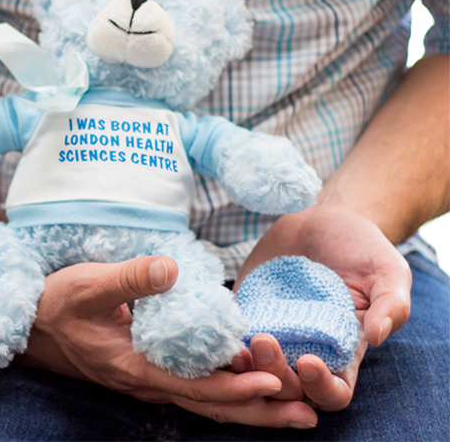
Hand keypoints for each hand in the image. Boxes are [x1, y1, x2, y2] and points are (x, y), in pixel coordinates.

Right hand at [19, 256, 319, 427]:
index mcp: (136, 366)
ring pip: (207, 399)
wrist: (35, 327)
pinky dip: (228, 388)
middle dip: (258, 410)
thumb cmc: (60, 305)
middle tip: (307, 413)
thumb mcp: (88, 285)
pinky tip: (251, 383)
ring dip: (249, 405)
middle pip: (211, 404)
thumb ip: (129, 278)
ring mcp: (151, 378)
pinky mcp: (152, 368)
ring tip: (293, 406)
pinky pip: (196, 385)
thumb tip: (172, 270)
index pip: (194, 385)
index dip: (235, 387)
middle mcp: (149, 381)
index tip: (274, 382)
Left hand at [234, 203, 411, 411]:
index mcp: (343, 350)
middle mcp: (305, 348)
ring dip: (244, 368)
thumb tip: (376, 337)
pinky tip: (218, 329)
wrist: (323, 219)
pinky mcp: (248, 309)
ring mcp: (274, 331)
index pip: (333, 392)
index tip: (309, 362)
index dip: (321, 388)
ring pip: (254, 369)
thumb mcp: (388, 270)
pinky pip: (232, 335)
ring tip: (238, 346)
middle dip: (275, 374)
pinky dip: (224, 340)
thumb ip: (391, 304)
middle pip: (287, 386)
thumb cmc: (362, 248)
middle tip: (264, 341)